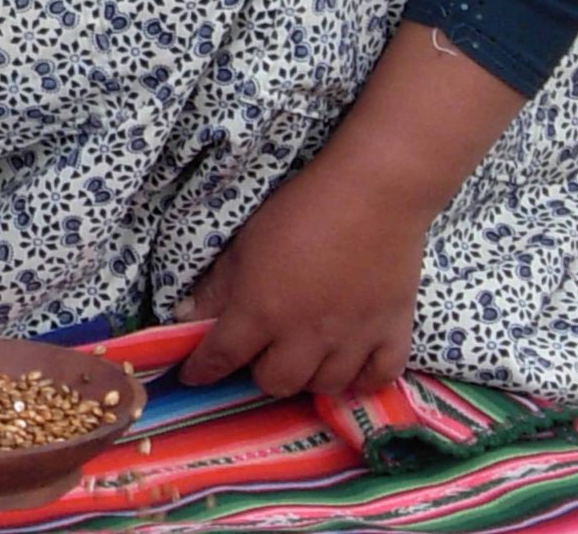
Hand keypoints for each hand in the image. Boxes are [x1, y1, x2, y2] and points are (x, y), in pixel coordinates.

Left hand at [174, 158, 425, 398]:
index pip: (221, 358)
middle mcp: (304, 336)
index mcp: (261, 310)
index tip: (194, 374)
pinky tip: (352, 363)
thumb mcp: (245, 241)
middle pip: (276, 384)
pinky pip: (378, 379)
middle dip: (262, 372)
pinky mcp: (392, 332)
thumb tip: (184, 316)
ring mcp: (352, 339)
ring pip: (325, 387)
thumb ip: (216, 286)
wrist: (374, 190)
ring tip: (306, 355)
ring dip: (309, 377)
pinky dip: (363, 379)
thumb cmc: (302, 207)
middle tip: (263, 351)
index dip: (202, 370)